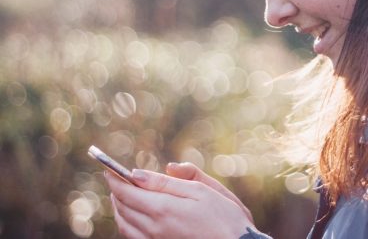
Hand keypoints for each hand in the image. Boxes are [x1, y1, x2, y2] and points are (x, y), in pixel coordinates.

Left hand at [105, 167, 256, 238]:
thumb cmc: (225, 217)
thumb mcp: (201, 190)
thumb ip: (169, 181)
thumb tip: (139, 173)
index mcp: (163, 208)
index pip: (127, 191)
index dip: (115, 178)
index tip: (108, 169)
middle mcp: (153, 228)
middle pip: (122, 207)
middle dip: (116, 191)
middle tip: (115, 179)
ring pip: (124, 224)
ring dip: (119, 208)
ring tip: (121, 196)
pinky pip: (133, 237)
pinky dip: (126, 224)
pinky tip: (133, 217)